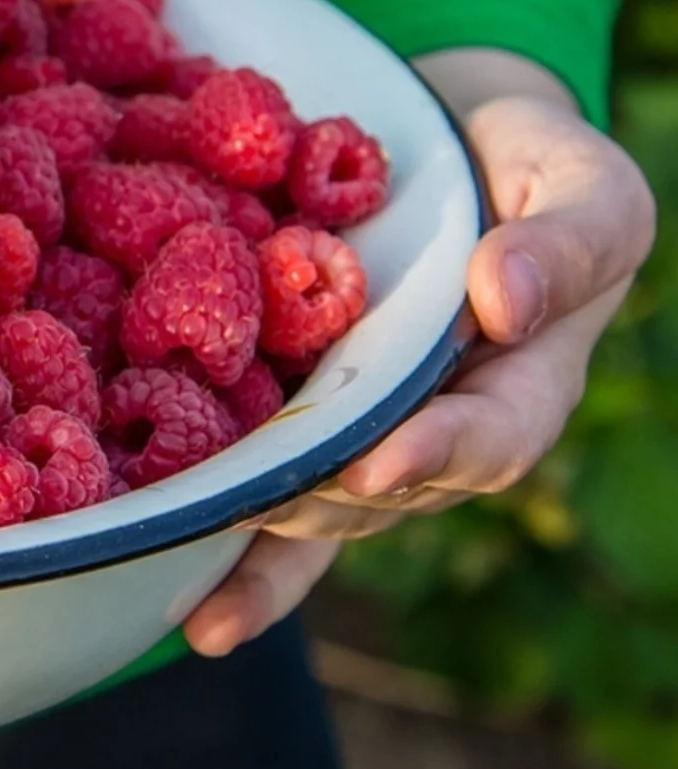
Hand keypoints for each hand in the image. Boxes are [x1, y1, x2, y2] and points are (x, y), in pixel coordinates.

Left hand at [183, 50, 655, 656]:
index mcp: (521, 382)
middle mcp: (435, 428)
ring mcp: (359, 435)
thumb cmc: (524, 166)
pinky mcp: (292, 425)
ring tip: (190, 565)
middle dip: (316, 502)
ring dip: (257, 542)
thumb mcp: (578, 181)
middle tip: (253, 506)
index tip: (380, 462)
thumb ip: (569, 235)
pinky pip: (268, 495)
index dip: (436, 452)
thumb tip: (507, 298)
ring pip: (316, 508)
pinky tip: (196, 621)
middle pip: (381, 491)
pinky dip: (233, 561)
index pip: (491, 434)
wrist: (438, 147)